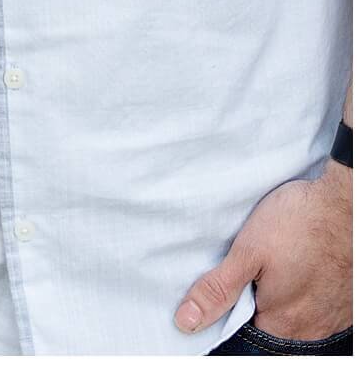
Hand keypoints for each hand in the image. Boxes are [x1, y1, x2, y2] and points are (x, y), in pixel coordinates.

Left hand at [174, 164, 351, 339]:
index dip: (233, 305)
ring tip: (282, 259)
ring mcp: (333, 316)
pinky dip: (310, 288)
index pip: (246, 329)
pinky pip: (321, 305)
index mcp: (282, 323)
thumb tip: (186, 321)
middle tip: (258, 264)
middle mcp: (311, 328)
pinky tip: (303, 261)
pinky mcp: (347, 301)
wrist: (347, 204)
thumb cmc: (299, 223)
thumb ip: (219, 289)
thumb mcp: (248, 251)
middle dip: (261, 298)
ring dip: (287, 294)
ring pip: (299, 314)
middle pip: (273, 323)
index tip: (232, 278)